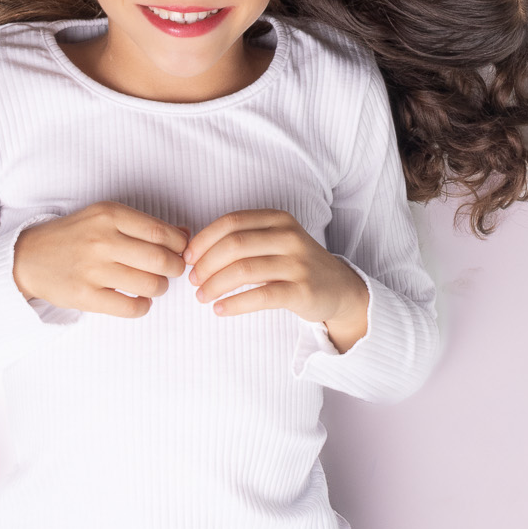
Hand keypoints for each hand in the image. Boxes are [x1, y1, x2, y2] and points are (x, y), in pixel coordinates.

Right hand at [13, 203, 187, 317]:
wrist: (29, 257)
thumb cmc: (74, 235)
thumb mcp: (104, 217)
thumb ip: (142, 225)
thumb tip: (184, 234)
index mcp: (109, 214)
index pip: (161, 232)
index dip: (180, 245)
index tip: (181, 251)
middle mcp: (101, 240)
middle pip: (160, 259)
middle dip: (175, 268)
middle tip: (173, 271)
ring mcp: (92, 269)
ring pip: (149, 284)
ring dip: (160, 288)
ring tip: (154, 285)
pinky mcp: (85, 296)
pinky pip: (130, 307)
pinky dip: (143, 307)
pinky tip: (139, 301)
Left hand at [185, 211, 369, 352]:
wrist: (339, 289)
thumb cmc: (296, 265)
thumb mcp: (275, 242)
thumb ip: (244, 240)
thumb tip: (195, 252)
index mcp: (278, 219)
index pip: (231, 222)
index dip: (204, 240)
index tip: (188, 258)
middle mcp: (289, 236)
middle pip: (234, 245)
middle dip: (206, 264)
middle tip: (193, 281)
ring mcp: (298, 263)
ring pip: (244, 270)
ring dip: (215, 285)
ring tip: (202, 297)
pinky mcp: (302, 291)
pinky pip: (261, 296)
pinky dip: (235, 303)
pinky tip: (220, 309)